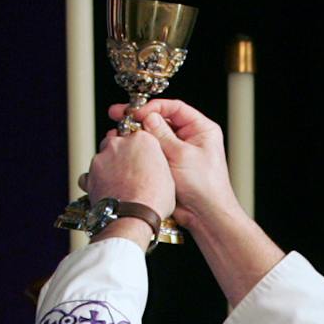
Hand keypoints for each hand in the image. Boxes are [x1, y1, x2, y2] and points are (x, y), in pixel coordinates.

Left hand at [84, 126, 174, 220]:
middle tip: (130, 171)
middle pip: (117, 142)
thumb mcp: (168, 179)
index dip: (141, 150)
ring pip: (103, 158)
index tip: (143, 159)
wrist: (133, 217)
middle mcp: (119, 144)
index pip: (140, 136)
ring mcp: (102, 158)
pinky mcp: (89, 174)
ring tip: (119, 185)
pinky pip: (89, 175)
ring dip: (108, 168)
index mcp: (142, 140)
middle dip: (121, 154)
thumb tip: (153, 169)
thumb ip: (156, 165)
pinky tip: (105, 192)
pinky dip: (94, 182)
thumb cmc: (154, 200)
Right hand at [114, 99, 238, 230]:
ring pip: (154, 136)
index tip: (137, 112)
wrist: (205, 216)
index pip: (175, 107)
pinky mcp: (169, 165)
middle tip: (118, 114)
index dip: (154, 107)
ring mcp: (179, 151)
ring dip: (138, 134)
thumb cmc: (204, 186)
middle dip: (140, 118)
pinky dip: (139, 149)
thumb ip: (163, 134)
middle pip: (162, 120)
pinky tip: (125, 147)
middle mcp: (191, 138)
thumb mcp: (182, 155)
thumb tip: (147, 117)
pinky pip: (152, 152)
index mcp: (201, 129)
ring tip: (118, 133)